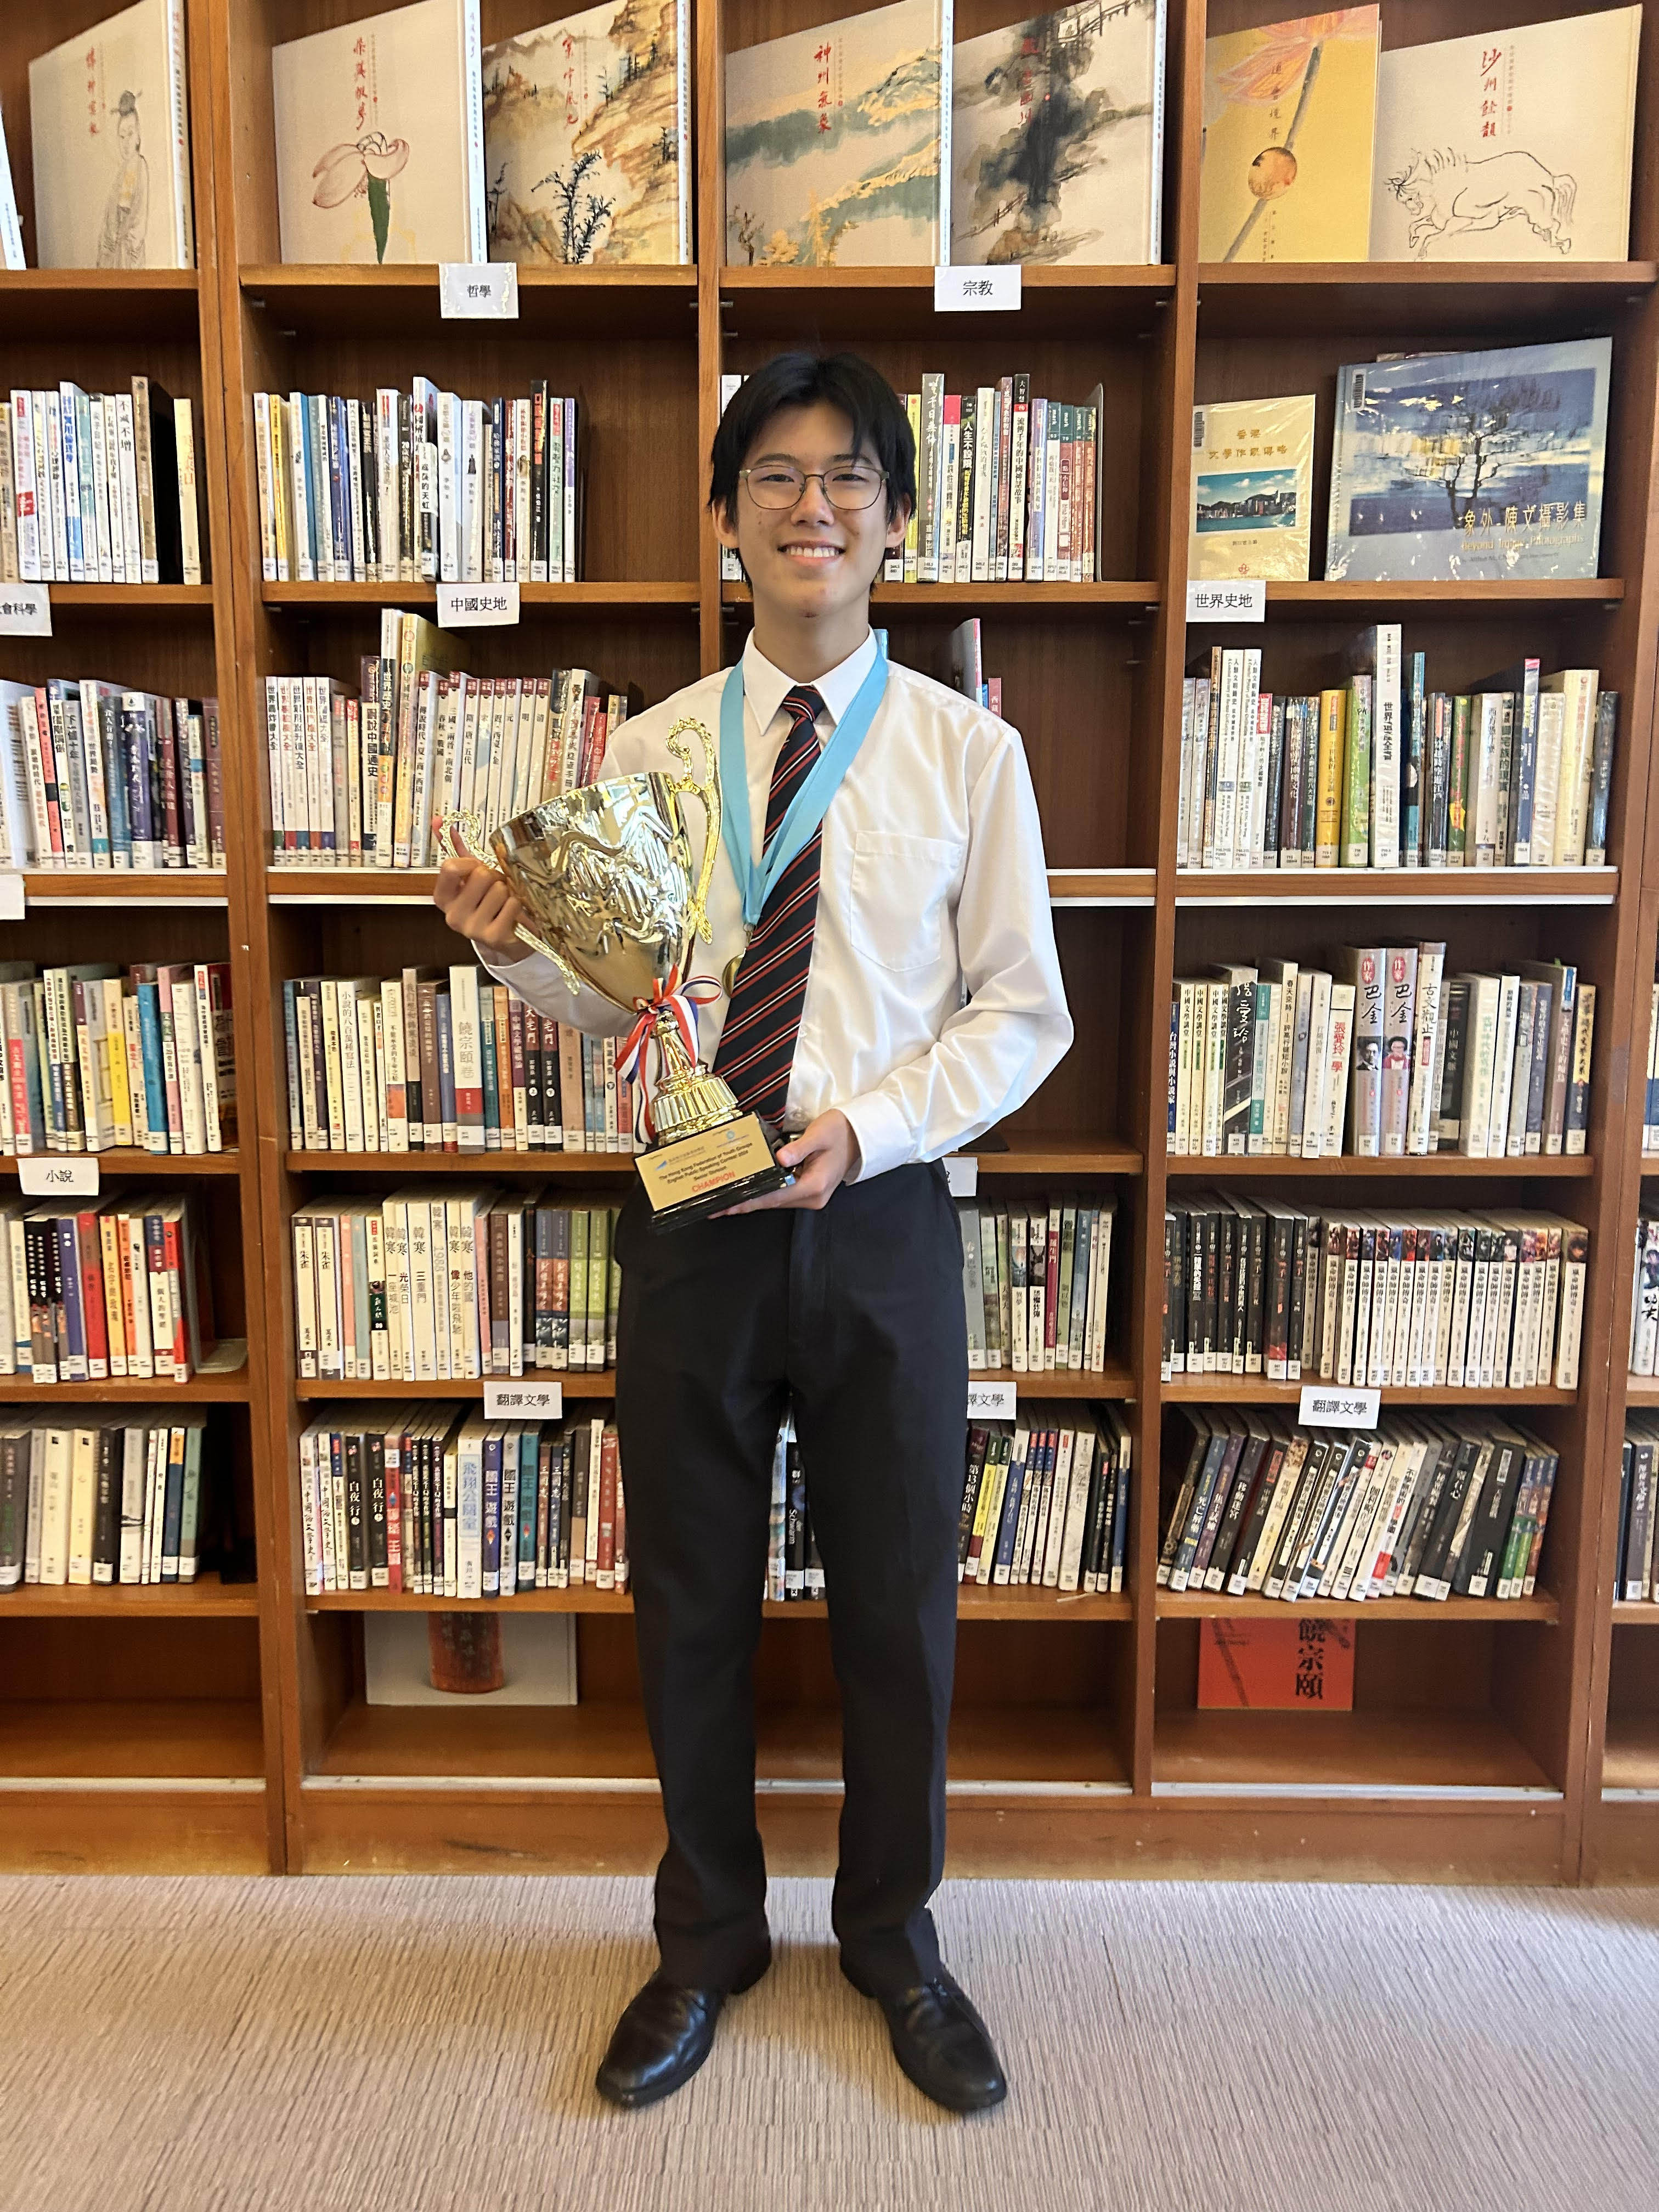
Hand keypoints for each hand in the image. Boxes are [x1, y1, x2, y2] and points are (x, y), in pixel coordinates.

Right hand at [433, 853, 533, 961]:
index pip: (451, 867)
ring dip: (508, 891)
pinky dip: (517, 904)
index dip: (471, 862)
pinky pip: (512, 904)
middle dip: (495, 877)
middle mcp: (453, 916)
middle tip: (496, 888)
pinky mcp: (494, 937)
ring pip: (499, 889)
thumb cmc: (487, 902)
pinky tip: (510, 913)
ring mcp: (472, 929)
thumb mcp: (469, 877)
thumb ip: (455, 850)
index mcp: (443, 898)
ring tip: (503, 902)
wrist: (505, 938)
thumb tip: (439, 821)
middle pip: (481, 875)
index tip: (477, 869)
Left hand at [719, 1108, 861, 1214]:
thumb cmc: (840, 1131)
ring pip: (776, 1201)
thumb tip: (779, 1158)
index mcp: (814, 1185)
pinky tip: (748, 1191)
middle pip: (772, 1203)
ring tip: (726, 1200)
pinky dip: (764, 1194)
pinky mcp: (809, 1191)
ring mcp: (812, 1196)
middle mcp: (813, 1197)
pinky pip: (782, 1195)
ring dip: (752, 1200)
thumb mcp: (819, 1135)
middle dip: (745, 1204)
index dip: (749, 1201)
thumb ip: (798, 1148)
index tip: (728, 1205)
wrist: (858, 1134)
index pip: (775, 1196)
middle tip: (717, 1206)